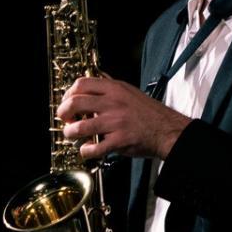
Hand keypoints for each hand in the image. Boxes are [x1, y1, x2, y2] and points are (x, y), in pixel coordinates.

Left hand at [59, 75, 190, 161]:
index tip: (67, 102)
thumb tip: (95, 79)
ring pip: (80, 127)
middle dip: (63, 113)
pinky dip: (85, 151)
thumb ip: (110, 86)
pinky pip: (94, 148)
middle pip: (75, 103)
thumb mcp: (129, 90)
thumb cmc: (149, 112)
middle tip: (66, 120)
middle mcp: (113, 103)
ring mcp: (115, 122)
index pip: (81, 84)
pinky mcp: (119, 141)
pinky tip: (87, 150)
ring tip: (72, 135)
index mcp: (114, 89)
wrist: (167, 130)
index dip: (68, 94)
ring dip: (70, 133)